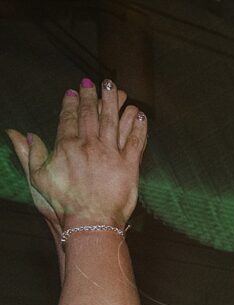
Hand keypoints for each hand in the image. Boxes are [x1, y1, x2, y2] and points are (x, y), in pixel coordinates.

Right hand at [4, 81, 145, 233]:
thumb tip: (19, 134)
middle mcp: (90, 146)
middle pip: (92, 115)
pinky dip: (138, 127)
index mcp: (67, 146)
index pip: (70, 118)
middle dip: (93, 96)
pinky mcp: (129, 167)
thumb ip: (29, 153)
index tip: (73, 91)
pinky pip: (135, 142)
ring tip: (119, 89)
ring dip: (116, 104)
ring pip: (114, 122)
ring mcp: (111, 155)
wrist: (90, 220)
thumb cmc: (62, 204)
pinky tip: (140, 115)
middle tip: (97, 82)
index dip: (72, 103)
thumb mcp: (38, 178)